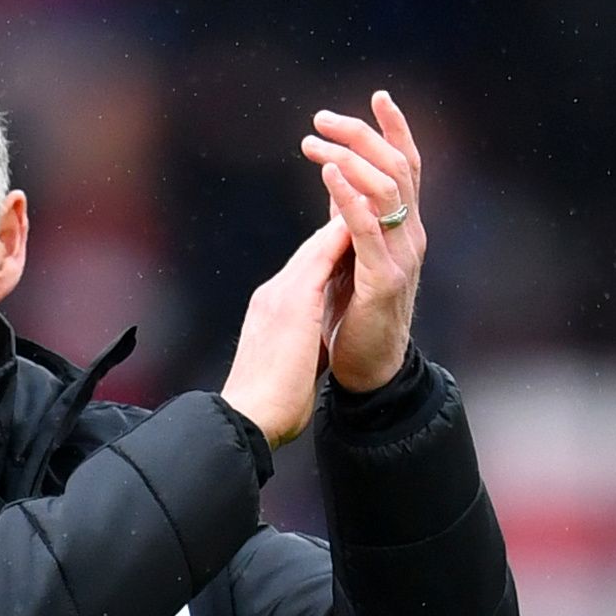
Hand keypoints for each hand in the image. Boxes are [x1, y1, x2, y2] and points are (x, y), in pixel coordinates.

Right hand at [220, 216, 352, 449]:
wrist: (248, 419)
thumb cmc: (269, 406)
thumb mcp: (287, 365)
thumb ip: (298, 346)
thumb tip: (307, 348)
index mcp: (272, 312)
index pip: (306, 271)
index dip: (330, 250)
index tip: (352, 235)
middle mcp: (273, 295)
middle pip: (311, 251)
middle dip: (337, 225)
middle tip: (363, 197)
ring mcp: (280, 295)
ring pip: (316, 247)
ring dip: (342, 220)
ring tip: (367, 197)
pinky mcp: (293, 303)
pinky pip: (322, 258)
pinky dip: (340, 236)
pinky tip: (361, 221)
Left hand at [300, 91, 427, 391]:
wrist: (368, 370)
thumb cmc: (356, 315)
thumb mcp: (352, 253)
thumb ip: (348, 216)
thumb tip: (336, 175)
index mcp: (406, 227)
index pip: (408, 166)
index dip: (396, 128)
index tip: (378, 94)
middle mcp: (412, 236)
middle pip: (397, 167)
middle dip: (361, 135)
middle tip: (321, 119)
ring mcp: (401, 258)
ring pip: (387, 190)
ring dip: (348, 159)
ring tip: (315, 143)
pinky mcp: (384, 282)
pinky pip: (369, 231)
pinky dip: (348, 198)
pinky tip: (328, 174)